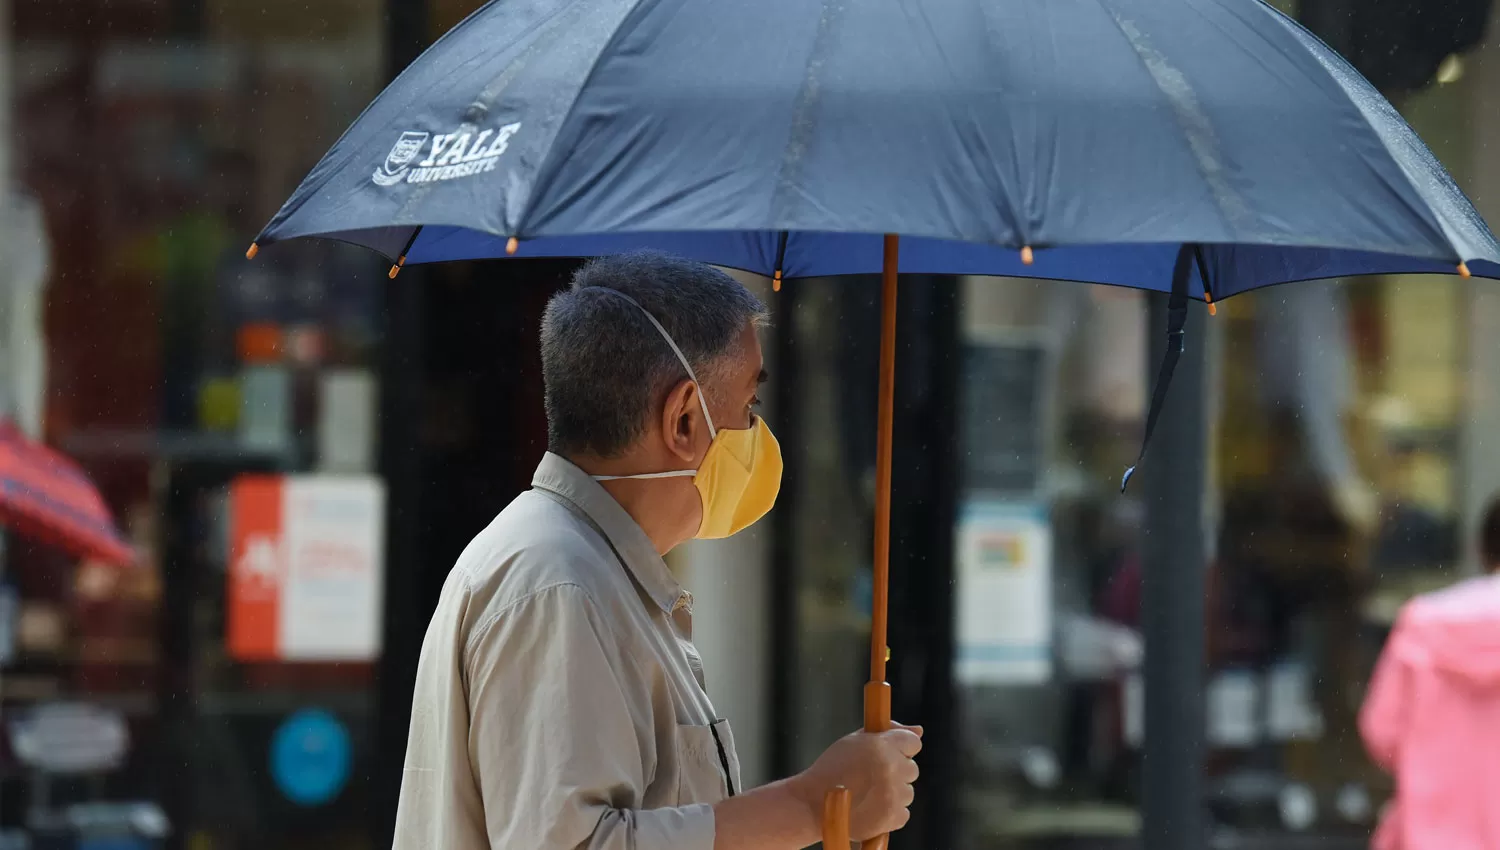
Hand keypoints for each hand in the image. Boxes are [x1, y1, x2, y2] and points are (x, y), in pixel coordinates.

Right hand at [790, 724, 922, 840]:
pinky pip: (903, 812)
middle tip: (872, 776)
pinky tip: (870, 808)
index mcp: (882, 746)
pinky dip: (891, 812)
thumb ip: (889, 731)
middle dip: (896, 771)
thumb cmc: (831, 769)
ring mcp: (894, 794)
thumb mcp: (855, 740)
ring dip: (893, 792)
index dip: (901, 748)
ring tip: (867, 794)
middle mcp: (892, 768)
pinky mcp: (893, 817)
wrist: (812, 803)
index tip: (889, 754)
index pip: (913, 742)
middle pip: (912, 768)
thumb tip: (919, 730)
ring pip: (908, 792)